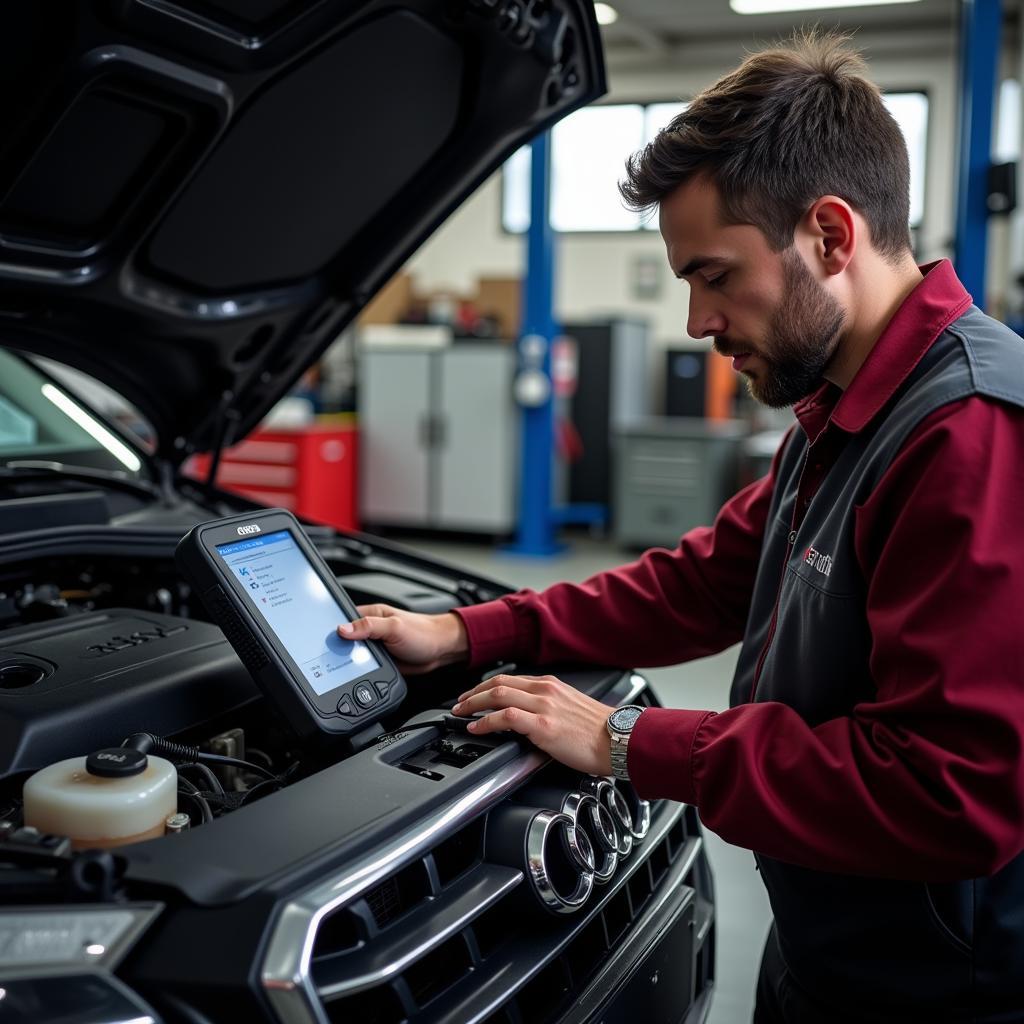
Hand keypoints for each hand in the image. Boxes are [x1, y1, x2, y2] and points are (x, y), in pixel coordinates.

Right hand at [338, 605, 468, 674]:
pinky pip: (364, 667)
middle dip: (338, 650)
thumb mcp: (394, 627)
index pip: (342, 620)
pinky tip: (357, 674)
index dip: (331, 630)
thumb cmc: (423, 633)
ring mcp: (374, 646)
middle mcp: (370, 630)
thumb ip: (368, 627)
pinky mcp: (380, 661)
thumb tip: (342, 629)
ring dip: (349, 662)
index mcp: (370, 615)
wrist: (442, 650)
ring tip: (345, 667)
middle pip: (344, 641)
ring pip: (352, 656)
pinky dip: (360, 671)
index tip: (322, 641)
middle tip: (333, 659)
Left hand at [452, 674, 611, 775]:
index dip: (485, 686)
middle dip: (472, 693)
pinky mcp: (543, 727)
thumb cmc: (601, 731)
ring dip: (473, 705)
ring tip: (461, 714)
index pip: (509, 679)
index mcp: (551, 685)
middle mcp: (545, 691)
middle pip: (497, 684)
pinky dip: (485, 721)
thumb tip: (530, 716)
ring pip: (497, 696)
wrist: (621, 740)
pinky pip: (505, 718)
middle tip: (458, 704)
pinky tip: (476, 728)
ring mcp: (543, 707)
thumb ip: (550, 706)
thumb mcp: (571, 708)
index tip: (473, 694)